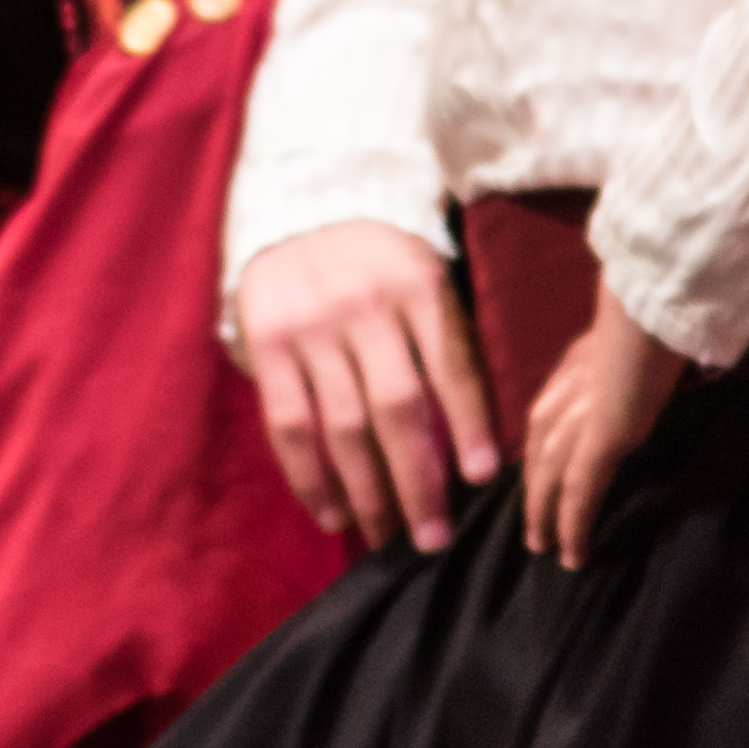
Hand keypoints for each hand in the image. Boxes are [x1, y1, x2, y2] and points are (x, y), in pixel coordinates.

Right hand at [236, 222, 502, 554]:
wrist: (302, 209)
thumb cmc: (381, 264)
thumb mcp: (424, 280)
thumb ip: (445, 344)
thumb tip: (473, 444)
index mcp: (418, 286)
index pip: (451, 366)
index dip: (469, 426)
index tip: (479, 479)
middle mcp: (365, 305)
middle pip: (397, 409)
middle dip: (418, 482)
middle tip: (434, 538)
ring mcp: (312, 326)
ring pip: (343, 426)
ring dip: (367, 492)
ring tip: (387, 535)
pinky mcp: (269, 343)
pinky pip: (290, 424)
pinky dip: (310, 477)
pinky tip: (332, 513)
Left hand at [519, 291, 693, 570]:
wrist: (655, 308)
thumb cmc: (657, 315)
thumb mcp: (634, 339)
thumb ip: (626, 361)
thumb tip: (643, 372)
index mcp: (575, 366)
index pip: (548, 417)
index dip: (544, 453)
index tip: (542, 479)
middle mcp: (566, 392)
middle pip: (539, 450)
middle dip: (534, 492)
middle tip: (534, 530)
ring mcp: (579, 417)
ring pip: (549, 477)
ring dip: (545, 515)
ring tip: (545, 548)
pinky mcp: (599, 441)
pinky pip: (579, 493)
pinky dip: (573, 525)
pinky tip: (572, 553)